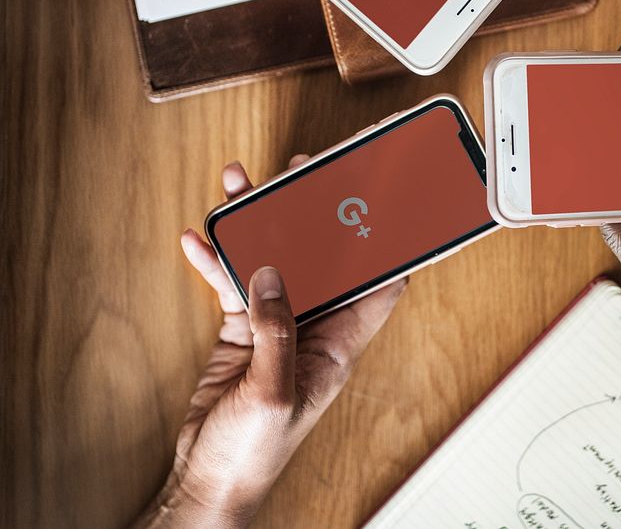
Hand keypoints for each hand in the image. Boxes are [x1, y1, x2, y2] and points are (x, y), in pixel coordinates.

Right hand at [135, 156, 404, 527]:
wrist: (208, 479)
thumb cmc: (254, 453)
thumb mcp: (273, 393)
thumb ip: (276, 332)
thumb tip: (274, 276)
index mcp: (339, 347)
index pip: (378, 287)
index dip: (384, 247)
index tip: (381, 204)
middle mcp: (313, 329)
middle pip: (321, 261)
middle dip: (311, 218)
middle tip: (298, 176)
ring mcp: (277, 326)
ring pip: (274, 263)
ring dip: (257, 228)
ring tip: (239, 190)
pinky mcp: (242, 331)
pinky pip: (233, 285)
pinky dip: (217, 262)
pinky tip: (200, 241)